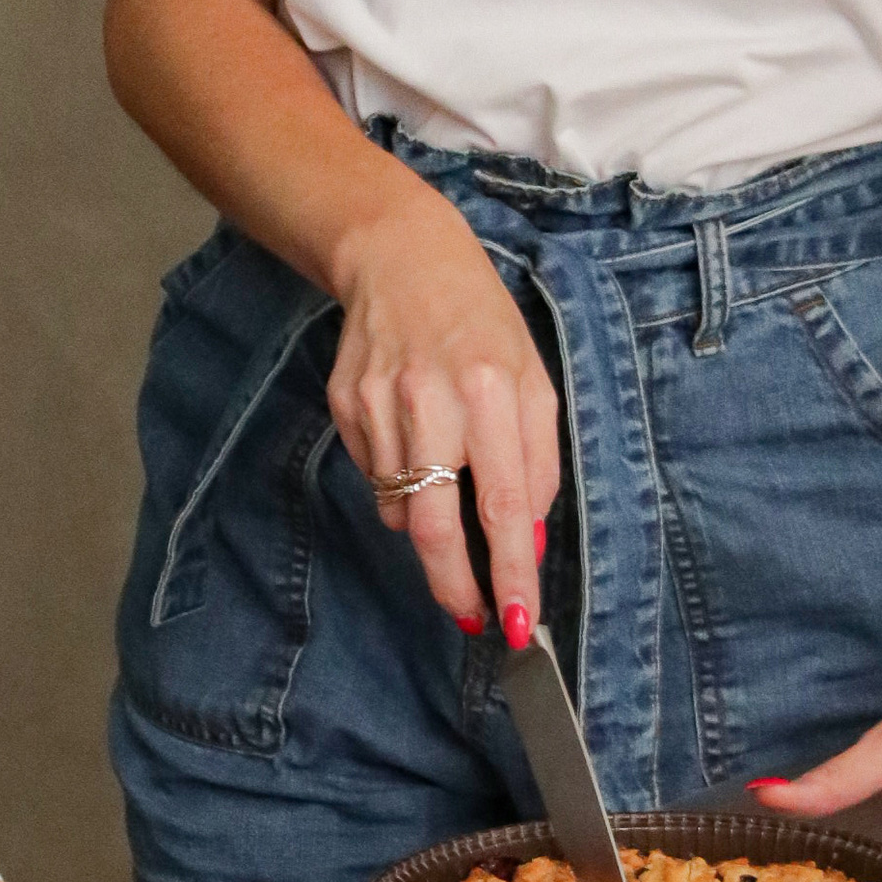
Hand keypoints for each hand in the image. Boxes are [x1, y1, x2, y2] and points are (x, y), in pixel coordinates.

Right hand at [328, 178, 559, 641]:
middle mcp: (431, 399)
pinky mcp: (344, 405)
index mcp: (493, 390)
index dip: (510, 571)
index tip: (519, 622)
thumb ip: (538, 461)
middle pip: (434, 524)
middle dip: (454, 586)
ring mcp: (378, 404)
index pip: (504, 503)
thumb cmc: (483, 324)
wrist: (401, 258)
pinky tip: (411, 435)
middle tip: (472, 617)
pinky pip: (375, 477)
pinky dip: (400, 480)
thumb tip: (523, 541)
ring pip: (401, 507)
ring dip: (428, 518)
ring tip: (443, 470)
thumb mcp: (535, 380)